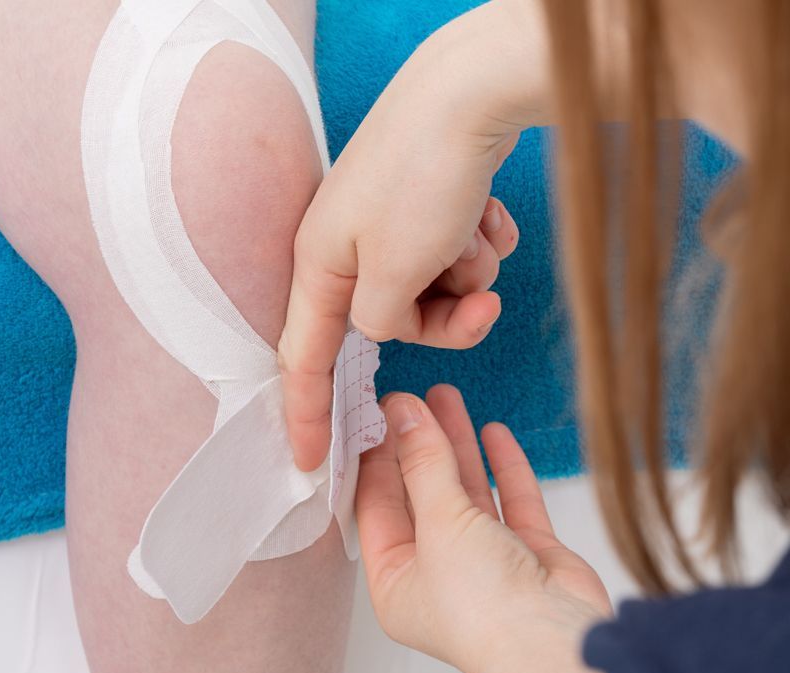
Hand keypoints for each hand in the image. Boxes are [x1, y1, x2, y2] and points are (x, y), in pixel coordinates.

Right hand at [278, 0, 547, 470]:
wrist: (471, 91)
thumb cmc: (422, 176)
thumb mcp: (393, 271)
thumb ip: (382, 322)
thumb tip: (387, 326)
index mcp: (320, 266)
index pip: (303, 359)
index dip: (306, 415)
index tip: (312, 464)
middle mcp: (348, 248)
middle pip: (393, 326)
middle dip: (446, 320)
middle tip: (481, 302)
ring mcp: (390, 224)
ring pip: (435, 291)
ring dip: (468, 272)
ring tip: (479, 230)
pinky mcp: (431, 204)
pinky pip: (459, 253)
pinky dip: (480, 239)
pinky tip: (486, 207)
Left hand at [357, 385, 610, 672]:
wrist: (554, 643)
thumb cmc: (482, 605)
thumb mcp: (439, 522)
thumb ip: (424, 463)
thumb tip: (403, 412)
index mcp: (395, 582)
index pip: (376, 506)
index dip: (376, 456)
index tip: (375, 409)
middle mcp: (437, 574)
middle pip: (421, 494)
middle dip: (417, 443)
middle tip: (411, 394)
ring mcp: (485, 565)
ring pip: (465, 493)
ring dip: (456, 446)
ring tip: (446, 396)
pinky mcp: (528, 556)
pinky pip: (511, 502)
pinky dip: (503, 467)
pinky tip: (493, 430)